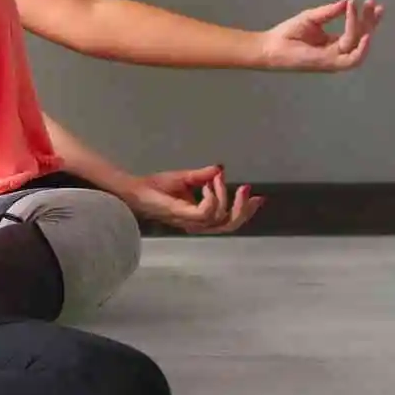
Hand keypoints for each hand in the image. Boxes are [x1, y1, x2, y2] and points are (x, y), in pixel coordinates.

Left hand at [122, 165, 265, 233]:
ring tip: (218, 179)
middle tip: (247, 189)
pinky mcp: (182, 215)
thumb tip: (221, 169)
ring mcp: (190, 221)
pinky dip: (212, 198)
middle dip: (242, 208)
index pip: (229, 221)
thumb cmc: (156, 186)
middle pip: (229, 225)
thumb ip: (204, 176)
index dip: (246, 211)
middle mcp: (197, 223)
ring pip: (220, 218)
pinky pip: (206, 213)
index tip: (258, 196)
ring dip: (225, 196)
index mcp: (200, 217)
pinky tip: (208, 184)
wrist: (136, 189)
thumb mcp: (185, 178)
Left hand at [260, 0, 384, 71]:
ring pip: (358, 45)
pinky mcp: (330, 64)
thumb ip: (330, 11)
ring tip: (367, 11)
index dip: (366, 17)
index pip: (357, 31)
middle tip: (374, 3)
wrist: (271, 46)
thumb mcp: (312, 18)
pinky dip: (361, 49)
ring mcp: (335, 59)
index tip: (367, 1)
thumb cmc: (288, 34)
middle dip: (370, 20)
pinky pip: (352, 59)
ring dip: (366, 29)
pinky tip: (366, 35)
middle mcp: (338, 52)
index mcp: (335, 43)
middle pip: (362, 37)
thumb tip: (347, 1)